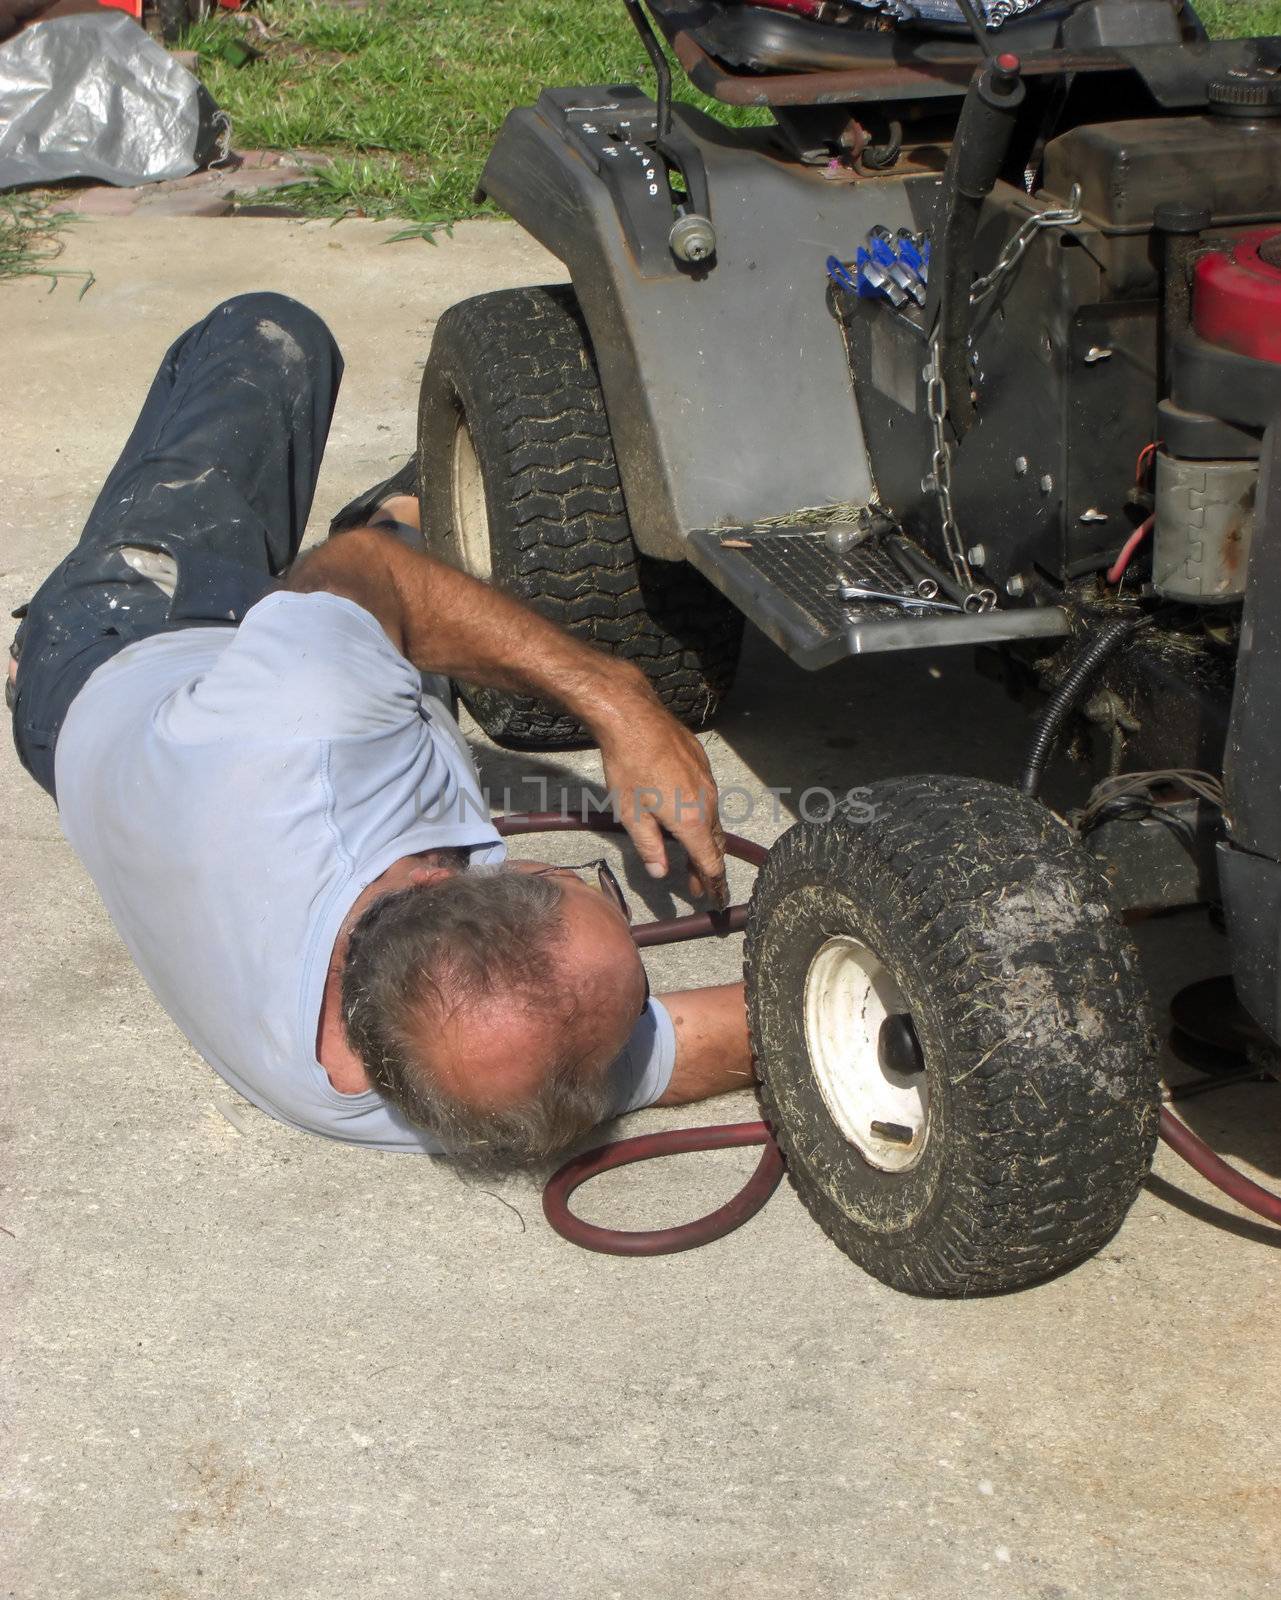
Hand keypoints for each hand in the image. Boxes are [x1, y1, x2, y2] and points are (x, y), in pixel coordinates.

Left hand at [594, 688, 726, 907]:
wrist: (634, 718)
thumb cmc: (628, 768)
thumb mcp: (631, 815)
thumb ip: (649, 848)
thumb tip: (661, 873)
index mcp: (692, 821)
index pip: (711, 862)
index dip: (714, 884)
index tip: (716, 900)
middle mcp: (709, 802)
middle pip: (715, 843)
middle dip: (707, 867)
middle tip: (696, 886)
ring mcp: (709, 780)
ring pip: (712, 819)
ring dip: (703, 841)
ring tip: (689, 856)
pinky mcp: (703, 763)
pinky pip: (708, 797)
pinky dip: (700, 815)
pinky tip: (684, 815)